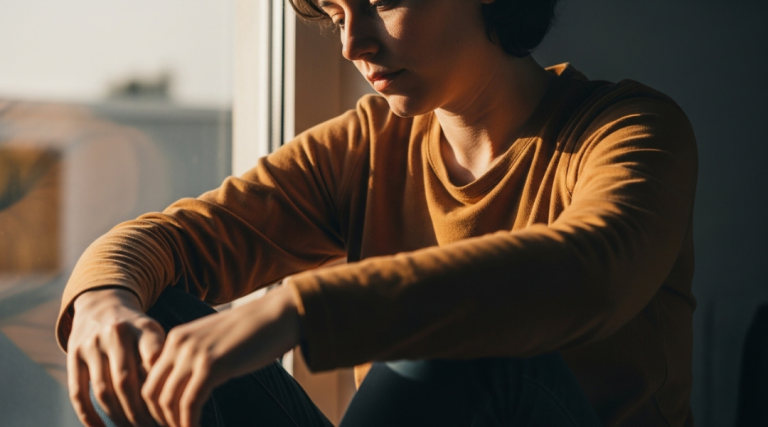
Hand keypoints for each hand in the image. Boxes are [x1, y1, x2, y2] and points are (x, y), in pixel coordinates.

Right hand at [67, 288, 165, 426]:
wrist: (103, 303)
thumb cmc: (138, 329)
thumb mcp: (155, 333)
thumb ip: (160, 360)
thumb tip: (167, 400)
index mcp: (144, 327)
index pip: (154, 362)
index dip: (160, 390)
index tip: (169, 409)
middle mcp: (116, 333)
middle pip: (126, 382)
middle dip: (140, 411)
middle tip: (151, 426)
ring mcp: (92, 344)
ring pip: (103, 390)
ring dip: (118, 416)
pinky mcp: (74, 354)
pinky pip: (78, 392)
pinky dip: (88, 415)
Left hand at [141, 284, 301, 426]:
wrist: (278, 315)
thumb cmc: (253, 332)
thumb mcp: (214, 342)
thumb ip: (196, 358)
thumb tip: (188, 388)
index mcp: (176, 338)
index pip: (150, 378)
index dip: (154, 406)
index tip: (168, 421)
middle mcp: (179, 344)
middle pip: (151, 392)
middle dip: (158, 418)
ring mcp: (194, 354)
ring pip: (167, 401)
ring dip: (174, 424)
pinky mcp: (212, 366)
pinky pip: (190, 404)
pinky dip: (190, 423)